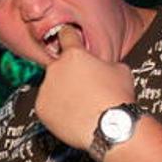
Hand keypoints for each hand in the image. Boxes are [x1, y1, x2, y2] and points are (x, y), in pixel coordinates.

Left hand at [35, 24, 135, 150]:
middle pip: (59, 66)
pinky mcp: (41, 108)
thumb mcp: (120, 69)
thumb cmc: (117, 99)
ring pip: (52, 86)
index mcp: (74, 55)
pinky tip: (73, 115)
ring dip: (62, 92)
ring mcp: (46, 89)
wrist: (110, 127)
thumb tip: (101, 66)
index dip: (69, 36)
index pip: (66, 35)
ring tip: (81, 104)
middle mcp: (56, 69)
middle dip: (69, 73)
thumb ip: (103, 62)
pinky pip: (47, 105)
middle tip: (85, 88)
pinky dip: (56, 109)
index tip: (68, 38)